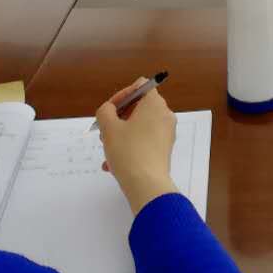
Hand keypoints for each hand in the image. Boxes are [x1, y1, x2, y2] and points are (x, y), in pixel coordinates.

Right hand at [97, 79, 177, 215]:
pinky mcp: (164, 150)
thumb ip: (105, 112)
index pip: (140, 86)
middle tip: (105, 133)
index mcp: (155, 103)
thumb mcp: (109, 128)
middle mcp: (165, 115)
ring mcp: (167, 133)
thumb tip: (110, 110)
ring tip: (107, 151)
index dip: (122, 95)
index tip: (109, 112)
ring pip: (139, 127)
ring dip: (121, 136)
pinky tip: (113, 165)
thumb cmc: (128, 151)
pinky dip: (130, 148)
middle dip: (119, 119)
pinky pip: (144, 142)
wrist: (147, 185)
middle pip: (139, 108)